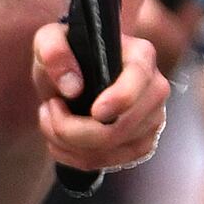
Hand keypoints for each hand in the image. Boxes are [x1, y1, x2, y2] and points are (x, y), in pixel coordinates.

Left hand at [28, 18, 172, 172]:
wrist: (73, 76)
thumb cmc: (68, 53)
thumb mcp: (49, 39)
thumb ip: (53, 51)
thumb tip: (73, 86)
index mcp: (141, 56)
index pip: (140, 81)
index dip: (120, 100)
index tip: (95, 111)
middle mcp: (155, 89)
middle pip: (121, 127)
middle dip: (72, 129)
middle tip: (48, 109)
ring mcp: (152, 121)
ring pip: (111, 150)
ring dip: (67, 144)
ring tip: (51, 120)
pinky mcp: (140, 145)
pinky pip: (106, 163)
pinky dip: (75, 157)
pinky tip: (62, 138)